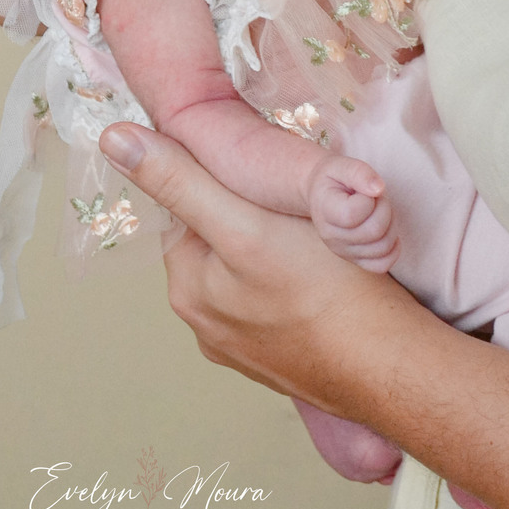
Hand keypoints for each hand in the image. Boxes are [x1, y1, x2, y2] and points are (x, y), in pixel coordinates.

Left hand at [97, 121, 508, 508]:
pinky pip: (277, 302)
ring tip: (314, 238)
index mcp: (188, 289)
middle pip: (217, 239)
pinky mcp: (285, 360)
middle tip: (294, 203)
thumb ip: (181, 180)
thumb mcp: (245, 223)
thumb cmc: (326, 292)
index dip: (219, 178)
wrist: (394, 369)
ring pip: (249, 270)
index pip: (186, 209)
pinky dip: (293, 282)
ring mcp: (246, 348)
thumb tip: (114, 139)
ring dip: (272, 248)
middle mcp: (207, 325)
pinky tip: (325, 276)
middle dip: (246, 215)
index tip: (257, 167)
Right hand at [306, 156, 397, 269]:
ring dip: (391, 224)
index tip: (363, 189)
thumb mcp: (341, 164)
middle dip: (385, 208)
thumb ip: (359, 172)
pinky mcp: (355, 260)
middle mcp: (332, 237)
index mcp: (325, 211)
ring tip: (379, 210)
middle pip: (374, 231)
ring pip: (383, 247)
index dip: (368, 199)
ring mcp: (343, 251)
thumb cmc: (332, 178)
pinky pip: (382, 265)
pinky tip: (387, 230)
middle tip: (376, 196)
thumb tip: (379, 189)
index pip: (354, 214)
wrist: (321, 194)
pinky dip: (393, 249)